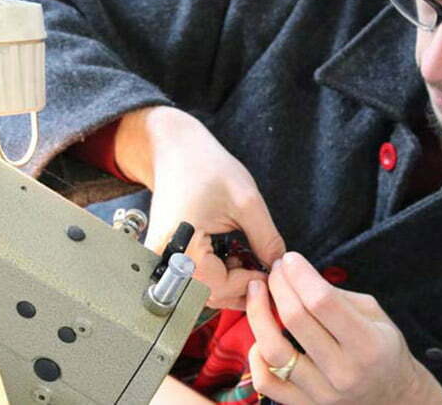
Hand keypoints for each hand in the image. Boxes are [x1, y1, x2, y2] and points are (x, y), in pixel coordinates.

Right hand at [115, 106, 285, 309]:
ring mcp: (161, 258)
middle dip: (241, 287)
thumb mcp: (247, 202)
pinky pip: (194, 277)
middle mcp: (164, 258)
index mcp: (181, 246)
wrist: (175, 148)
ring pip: (201, 289)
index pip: (220, 286)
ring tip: (252, 261)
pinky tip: (234, 257)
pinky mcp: (166, 254)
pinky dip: (217, 274)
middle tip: (268, 272)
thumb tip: (280, 268)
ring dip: (230, 282)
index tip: (275, 274)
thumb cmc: (206, 166)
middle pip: (208, 294)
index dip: (251, 284)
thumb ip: (266, 239)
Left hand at [246, 252, 441, 404]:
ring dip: (258, 314)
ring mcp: (321, 393)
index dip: (300, 274)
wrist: (390, 396)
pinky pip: (266, 381)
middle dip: (278, 285)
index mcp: (368, 345)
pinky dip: (256, 355)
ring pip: (273, 350)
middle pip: (295, 319)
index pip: (322, 301)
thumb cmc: (382, 348)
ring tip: (257, 292)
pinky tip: (260, 335)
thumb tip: (296, 275)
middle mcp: (343, 372)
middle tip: (275, 269)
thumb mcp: (373, 314)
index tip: (289, 258)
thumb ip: (336, 296)